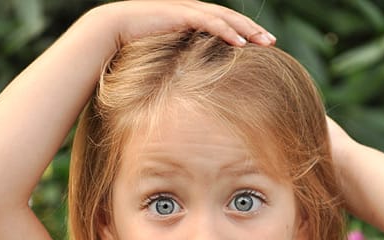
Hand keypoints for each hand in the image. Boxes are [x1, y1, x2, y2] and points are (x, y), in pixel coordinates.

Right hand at [98, 0, 275, 47]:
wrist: (111, 31)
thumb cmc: (135, 47)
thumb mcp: (166, 55)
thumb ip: (182, 62)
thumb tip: (192, 84)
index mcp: (191, 20)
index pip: (225, 24)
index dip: (245, 32)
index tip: (262, 45)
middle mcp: (192, 11)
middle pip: (230, 19)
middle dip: (253, 29)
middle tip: (272, 41)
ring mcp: (187, 10)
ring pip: (224, 18)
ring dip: (246, 29)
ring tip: (264, 41)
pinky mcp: (180, 14)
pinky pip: (209, 22)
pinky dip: (226, 31)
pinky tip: (241, 43)